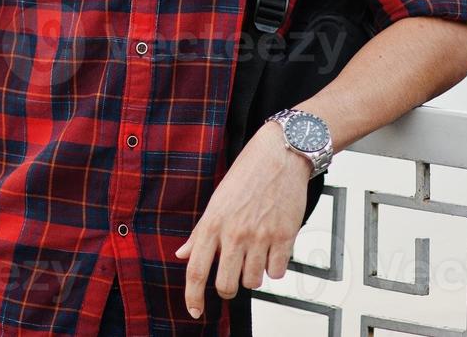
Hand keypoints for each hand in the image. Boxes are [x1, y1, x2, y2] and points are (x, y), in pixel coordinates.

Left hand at [173, 120, 309, 318]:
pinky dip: (276, 267)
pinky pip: (278, 272)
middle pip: (225, 285)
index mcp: (213, 223)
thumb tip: (182, 254)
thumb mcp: (216, 200)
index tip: (195, 311)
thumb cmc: (247, 174)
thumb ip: (200, 232)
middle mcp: (234, 233)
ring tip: (255, 255)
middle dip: (227, 288)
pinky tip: (273, 249)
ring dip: (253, 275)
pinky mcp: (284, 237)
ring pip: (253, 282)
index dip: (192, 296)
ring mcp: (260, 237)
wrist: (279, 155)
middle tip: (232, 277)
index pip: (195, 270)